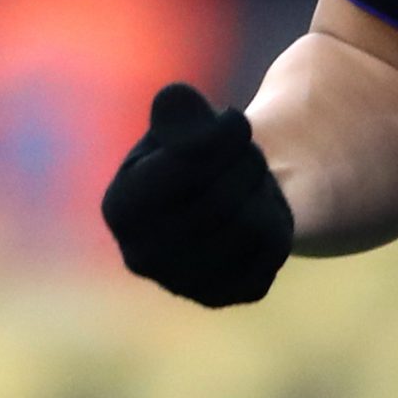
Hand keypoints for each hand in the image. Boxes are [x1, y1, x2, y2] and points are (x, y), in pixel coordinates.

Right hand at [100, 84, 294, 306]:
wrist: (223, 192)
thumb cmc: (194, 150)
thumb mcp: (182, 119)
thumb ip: (177, 107)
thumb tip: (177, 102)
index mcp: (120, 206)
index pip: (185, 167)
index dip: (223, 135)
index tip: (237, 117)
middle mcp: (142, 256)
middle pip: (220, 200)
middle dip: (247, 163)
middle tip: (248, 151)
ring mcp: (182, 284)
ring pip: (250, 227)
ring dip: (261, 191)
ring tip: (248, 181)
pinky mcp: (226, 295)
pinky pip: (271, 252)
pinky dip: (276, 223)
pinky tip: (257, 215)